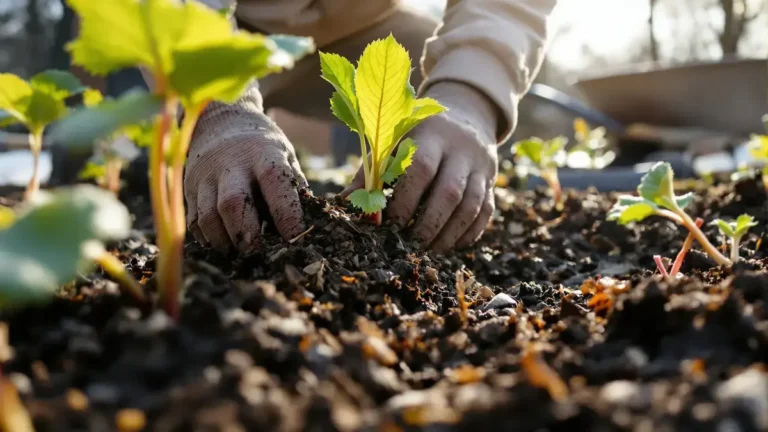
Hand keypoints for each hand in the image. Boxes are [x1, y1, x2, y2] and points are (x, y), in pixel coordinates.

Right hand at [184, 114, 306, 253]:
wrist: (221, 120)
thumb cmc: (262, 146)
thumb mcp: (285, 155)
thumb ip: (295, 187)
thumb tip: (310, 224)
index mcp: (264, 153)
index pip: (276, 183)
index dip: (286, 214)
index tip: (296, 239)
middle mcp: (232, 163)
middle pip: (233, 203)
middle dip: (246, 234)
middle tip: (257, 254)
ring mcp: (206, 175)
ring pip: (208, 215)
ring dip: (224, 241)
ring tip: (237, 254)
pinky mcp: (189, 187)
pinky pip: (194, 219)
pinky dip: (207, 238)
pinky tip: (221, 244)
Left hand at [345, 81, 499, 251]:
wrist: (466, 113)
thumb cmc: (418, 132)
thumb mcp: (394, 139)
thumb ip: (371, 169)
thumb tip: (343, 203)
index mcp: (431, 135)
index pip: (421, 168)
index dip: (406, 200)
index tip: (390, 224)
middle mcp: (461, 149)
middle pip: (450, 191)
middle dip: (428, 224)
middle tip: (410, 246)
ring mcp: (481, 165)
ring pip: (472, 205)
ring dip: (450, 233)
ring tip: (430, 252)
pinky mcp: (492, 180)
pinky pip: (486, 211)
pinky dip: (470, 232)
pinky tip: (452, 245)